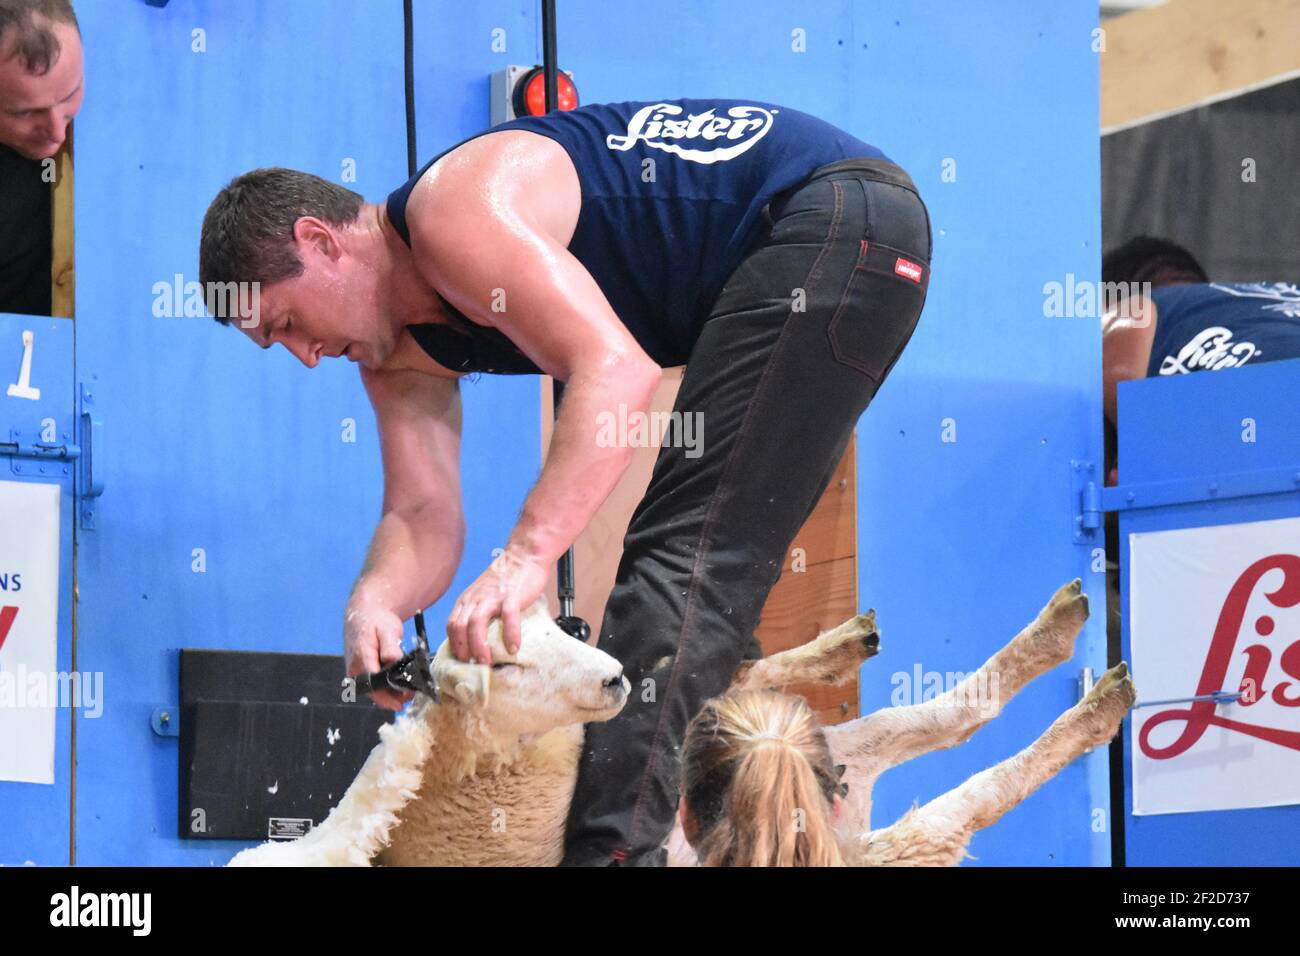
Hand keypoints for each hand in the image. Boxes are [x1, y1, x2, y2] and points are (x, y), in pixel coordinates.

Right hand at [344, 598, 413, 711]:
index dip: (388, 697)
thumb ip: (390, 647)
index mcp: (361, 659)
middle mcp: (355, 670)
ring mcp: (356, 673)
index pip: (373, 686)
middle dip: (393, 698)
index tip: (402, 701)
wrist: (364, 614)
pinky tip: (399, 684)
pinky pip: (373, 686)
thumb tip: (393, 660)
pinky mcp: (360, 673)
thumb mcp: (387, 629)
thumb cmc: (376, 621)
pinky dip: (386, 687)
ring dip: (390, 694)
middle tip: (411, 694)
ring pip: (374, 691)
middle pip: (374, 692)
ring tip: (408, 690)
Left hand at [446, 546, 547, 663]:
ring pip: (477, 624)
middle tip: (472, 666)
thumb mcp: (483, 595)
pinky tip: (514, 647)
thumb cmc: (506, 578)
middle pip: (460, 627)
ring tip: (487, 662)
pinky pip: (508, 617)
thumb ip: (477, 612)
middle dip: (463, 650)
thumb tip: (476, 640)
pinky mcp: (512, 596)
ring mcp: (493, 597)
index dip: (454, 646)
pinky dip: (510, 634)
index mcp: (467, 600)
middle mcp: (476, 599)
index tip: (462, 661)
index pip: (452, 625)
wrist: (523, 555)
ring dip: (479, 646)